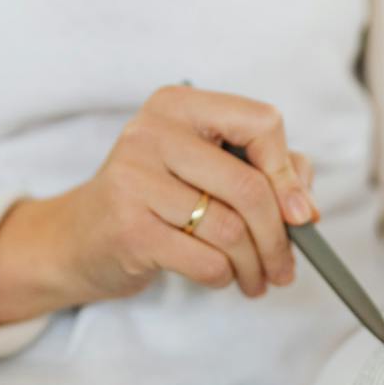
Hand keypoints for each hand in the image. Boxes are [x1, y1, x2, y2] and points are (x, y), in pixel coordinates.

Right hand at [0, 86, 318, 329]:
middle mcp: (153, 133)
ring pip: (231, 230)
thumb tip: (304, 208)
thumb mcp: (204, 168)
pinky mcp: (129, 228)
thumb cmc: (155, 200)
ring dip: (253, 265)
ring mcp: (135, 179)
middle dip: (278, 237)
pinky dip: (223, 276)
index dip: (288, 172)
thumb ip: (264, 171)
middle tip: (285, 267)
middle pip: (250, 186)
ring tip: (255, 279)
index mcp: (179, 105)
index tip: (299, 213)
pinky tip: (219, 276)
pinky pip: (205, 261)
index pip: (261, 123)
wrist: (79, 238)